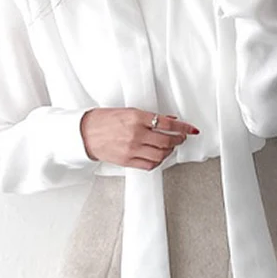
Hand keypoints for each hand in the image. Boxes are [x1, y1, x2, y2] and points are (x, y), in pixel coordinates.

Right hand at [80, 107, 199, 169]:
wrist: (86, 133)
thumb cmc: (104, 121)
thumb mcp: (128, 112)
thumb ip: (150, 117)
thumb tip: (169, 120)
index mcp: (136, 117)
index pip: (167, 124)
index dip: (183, 127)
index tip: (190, 129)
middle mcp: (135, 134)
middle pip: (167, 141)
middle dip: (178, 140)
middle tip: (181, 138)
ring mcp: (132, 149)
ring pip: (161, 155)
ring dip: (170, 151)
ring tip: (170, 147)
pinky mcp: (128, 161)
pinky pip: (150, 165)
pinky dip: (158, 161)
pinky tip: (158, 156)